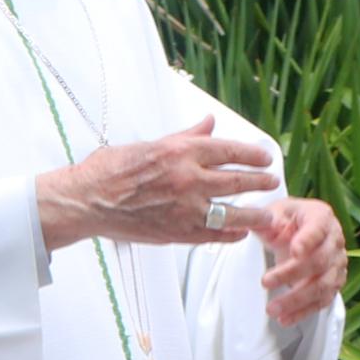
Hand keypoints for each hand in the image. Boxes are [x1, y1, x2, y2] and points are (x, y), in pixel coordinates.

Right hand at [35, 115, 282, 252]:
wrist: (87, 200)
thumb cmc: (111, 170)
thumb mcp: (150, 144)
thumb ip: (185, 136)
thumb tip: (209, 123)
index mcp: (181, 152)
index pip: (229, 150)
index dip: (253, 154)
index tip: (265, 157)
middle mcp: (189, 179)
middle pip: (238, 181)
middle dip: (261, 182)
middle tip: (272, 181)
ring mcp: (186, 209)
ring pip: (234, 213)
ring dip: (255, 213)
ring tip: (268, 214)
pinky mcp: (178, 232)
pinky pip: (215, 235)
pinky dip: (231, 234)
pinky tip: (240, 233)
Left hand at [252, 196, 344, 326]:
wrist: (298, 230)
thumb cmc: (286, 219)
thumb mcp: (273, 212)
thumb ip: (264, 218)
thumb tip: (255, 222)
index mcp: (321, 217)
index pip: (318, 228)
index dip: (308, 240)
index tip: (294, 251)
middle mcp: (335, 240)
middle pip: (319, 261)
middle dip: (291, 274)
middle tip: (265, 282)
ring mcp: (337, 264)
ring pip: (322, 285)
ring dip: (297, 299)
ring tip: (272, 309)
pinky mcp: (334, 283)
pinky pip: (322, 301)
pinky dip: (303, 312)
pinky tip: (284, 319)